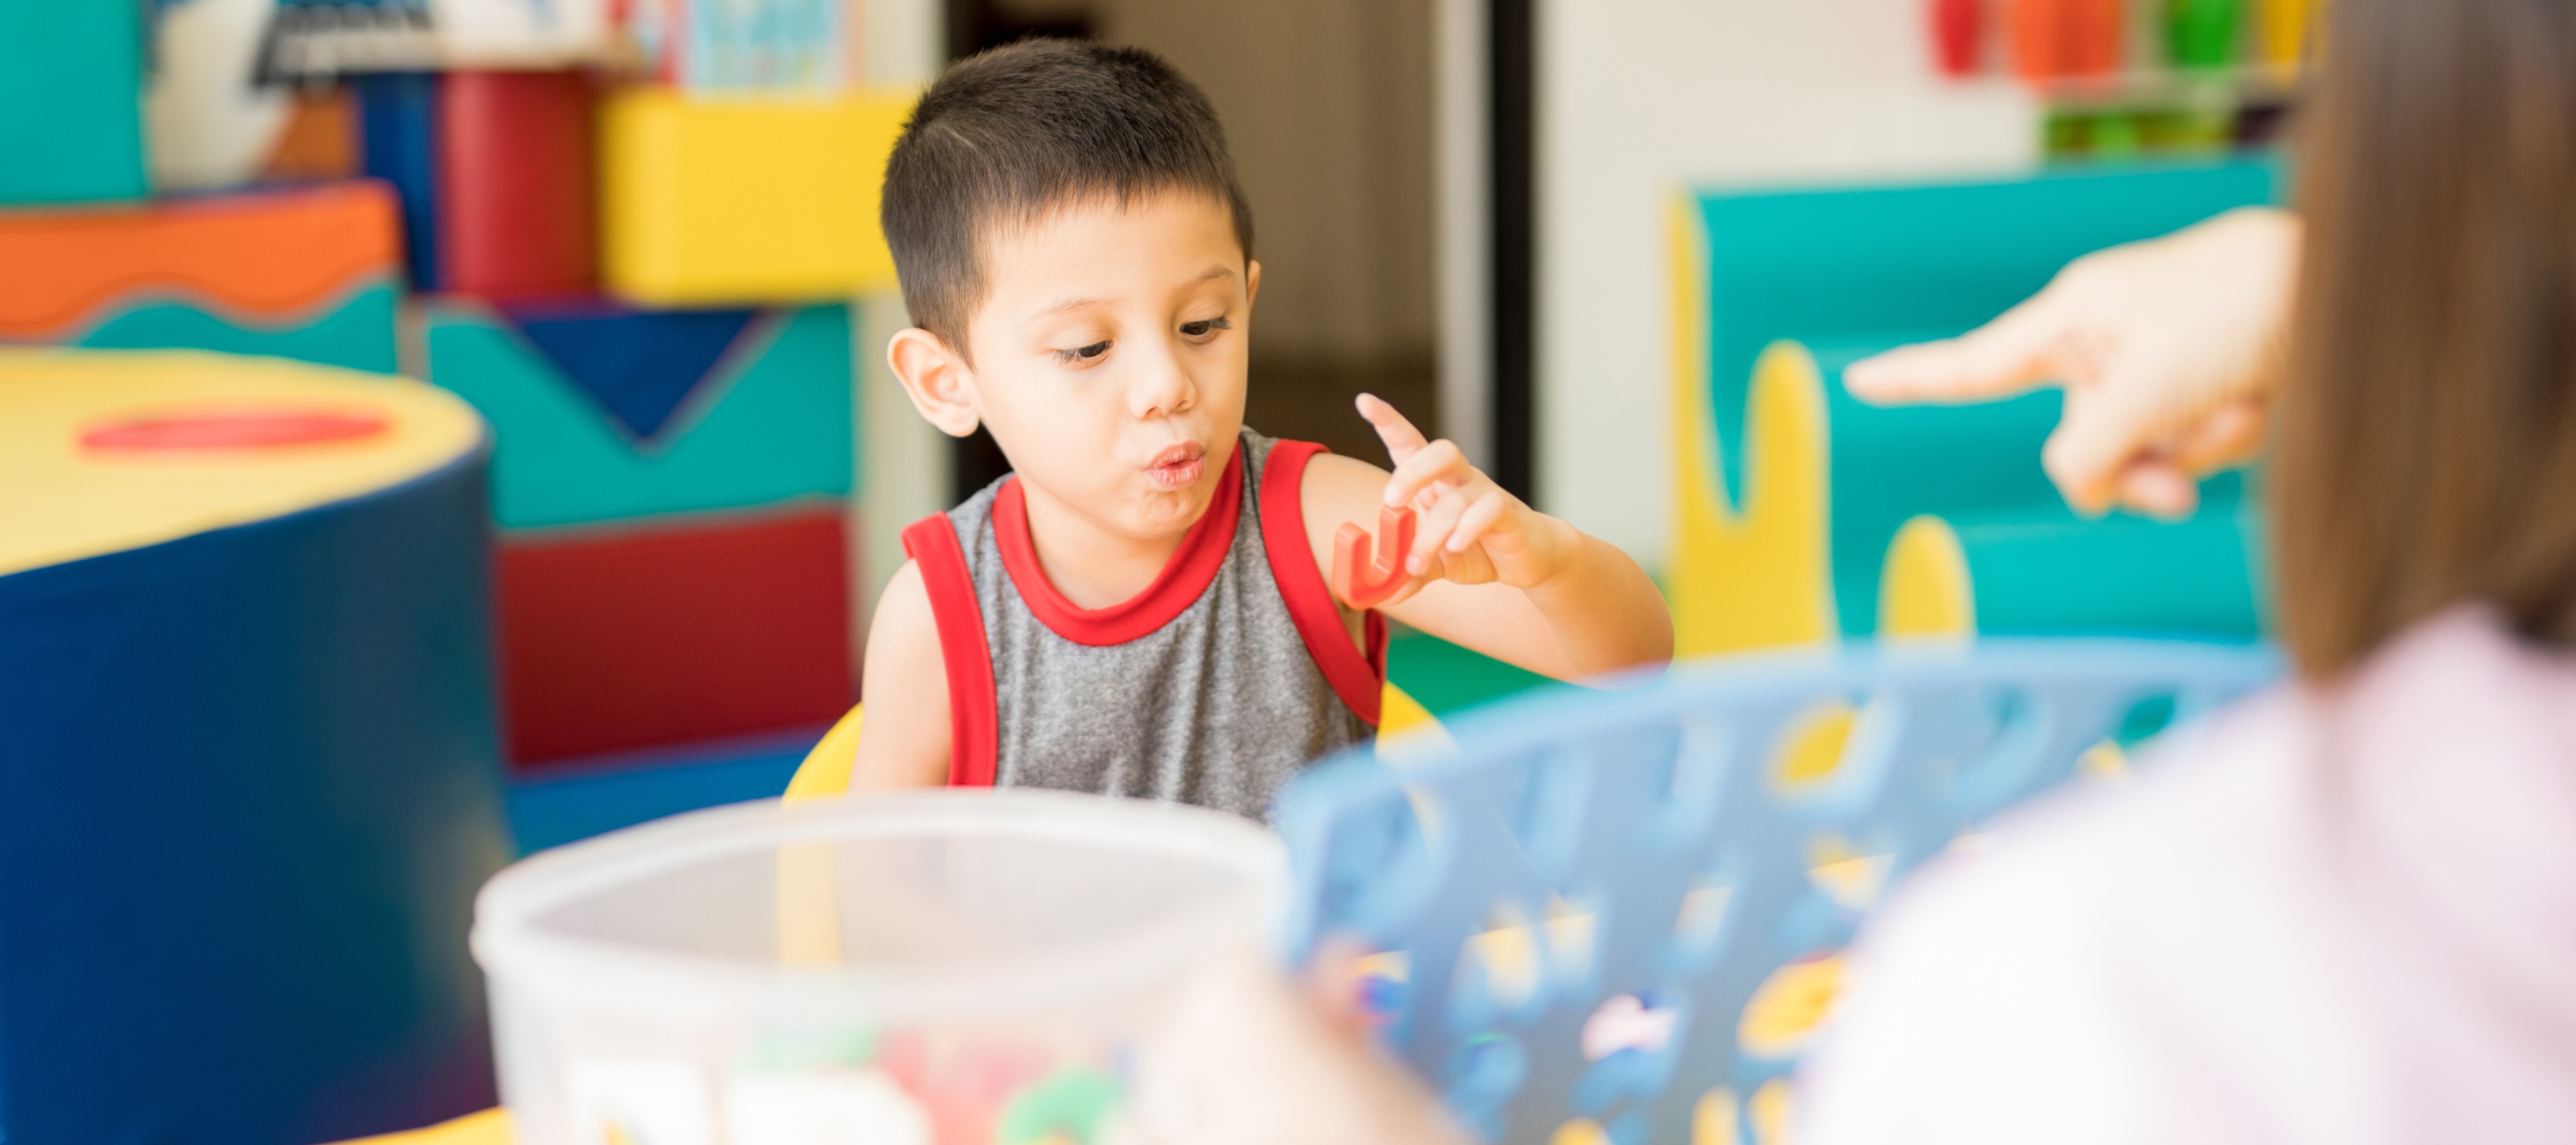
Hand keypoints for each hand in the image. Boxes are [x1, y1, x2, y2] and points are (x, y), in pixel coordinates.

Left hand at [1358, 394, 1575, 602]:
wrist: (1531, 560)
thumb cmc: (1479, 550)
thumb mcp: (1437, 564)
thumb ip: (1409, 572)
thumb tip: (1380, 591)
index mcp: (1435, 484)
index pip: (1411, 443)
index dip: (1388, 421)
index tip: (1364, 402)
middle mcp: (1459, 480)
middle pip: (1439, 451)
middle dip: (1411, 472)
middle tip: (1391, 501)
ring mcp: (1486, 494)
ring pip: (1456, 496)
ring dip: (1430, 532)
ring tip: (1418, 563)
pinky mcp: (1509, 514)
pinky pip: (1489, 509)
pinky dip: (1468, 528)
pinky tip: (1457, 547)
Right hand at [1843, 207, 2299, 517]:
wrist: (2349, 283)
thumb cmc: (2239, 307)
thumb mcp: (2145, 386)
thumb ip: (2088, 451)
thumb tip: (2078, 491)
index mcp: (2074, 319)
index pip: (1973, 364)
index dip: (1912, 380)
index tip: (1857, 384)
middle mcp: (2109, 348)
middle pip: (2080, 446)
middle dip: (2134, 469)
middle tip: (2177, 487)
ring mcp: (2159, 372)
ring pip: (2145, 458)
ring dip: (2195, 454)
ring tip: (2243, 409)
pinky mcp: (2206, 388)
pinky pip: (2194, 449)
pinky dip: (2230, 439)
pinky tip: (2265, 400)